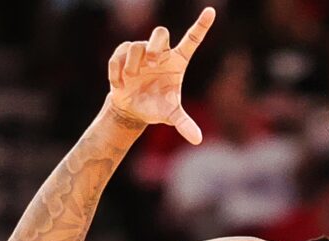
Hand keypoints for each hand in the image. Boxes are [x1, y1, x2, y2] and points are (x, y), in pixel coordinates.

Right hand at [107, 7, 215, 144]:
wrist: (133, 109)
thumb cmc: (157, 107)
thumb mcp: (171, 115)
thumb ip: (184, 123)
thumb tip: (197, 140)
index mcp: (177, 62)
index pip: (191, 40)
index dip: (201, 25)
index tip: (211, 11)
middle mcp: (160, 53)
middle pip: (160, 32)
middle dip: (155, 44)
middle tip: (153, 62)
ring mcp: (141, 53)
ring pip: (136, 45)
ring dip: (133, 63)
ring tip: (132, 78)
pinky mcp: (122, 56)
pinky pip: (118, 54)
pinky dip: (117, 70)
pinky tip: (120, 84)